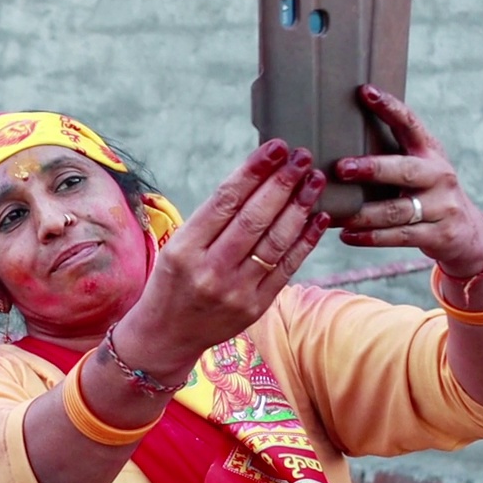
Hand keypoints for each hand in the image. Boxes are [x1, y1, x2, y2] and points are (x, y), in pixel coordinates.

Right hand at [117, 140, 328, 371]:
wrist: (166, 334)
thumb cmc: (172, 281)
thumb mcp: (177, 246)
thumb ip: (213, 219)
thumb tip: (258, 179)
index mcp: (184, 249)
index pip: (224, 201)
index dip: (254, 171)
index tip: (276, 148)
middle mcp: (209, 270)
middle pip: (253, 219)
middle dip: (282, 183)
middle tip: (302, 157)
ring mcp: (235, 291)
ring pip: (275, 241)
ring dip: (299, 207)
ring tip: (314, 181)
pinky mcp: (255, 306)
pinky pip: (286, 268)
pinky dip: (305, 241)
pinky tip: (317, 218)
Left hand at [336, 85, 482, 275]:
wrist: (466, 232)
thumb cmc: (425, 193)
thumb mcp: (417, 168)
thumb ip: (389, 155)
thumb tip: (335, 139)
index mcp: (429, 152)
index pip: (410, 125)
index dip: (389, 108)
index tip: (365, 92)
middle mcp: (438, 175)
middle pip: (404, 170)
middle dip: (372, 169)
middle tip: (341, 167)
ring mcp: (441, 206)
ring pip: (396, 210)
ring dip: (361, 213)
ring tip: (333, 213)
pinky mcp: (438, 234)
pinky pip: (399, 236)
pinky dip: (370, 238)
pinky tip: (345, 235)